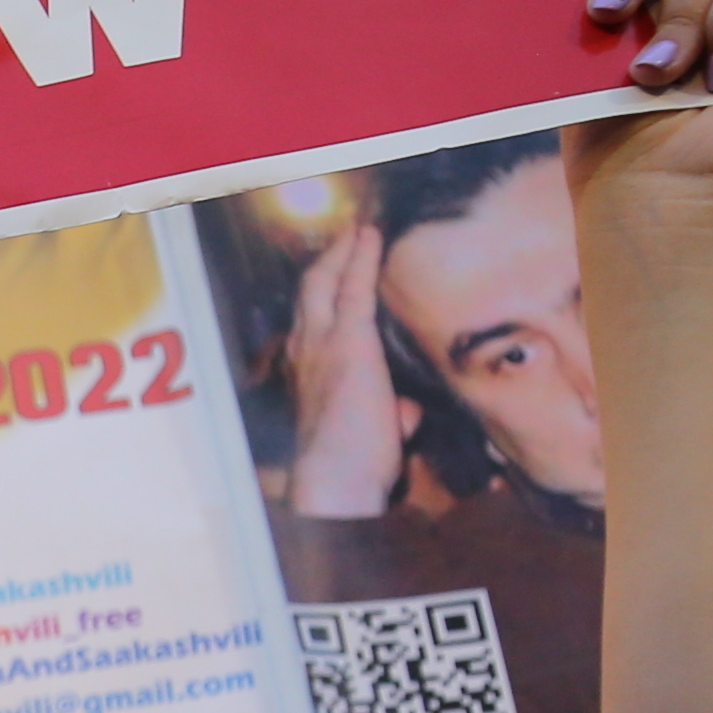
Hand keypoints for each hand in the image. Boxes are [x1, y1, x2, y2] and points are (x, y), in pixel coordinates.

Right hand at [281, 224, 407, 519]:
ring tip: (358, 230)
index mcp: (310, 374)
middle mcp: (305, 352)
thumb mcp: (374, 434)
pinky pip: (354, 288)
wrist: (335, 482)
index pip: (314, 323)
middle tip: (346, 237)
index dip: (325, 295)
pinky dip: (361, 258)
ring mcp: (323, 344)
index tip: (338, 274)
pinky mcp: (349, 342)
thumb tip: (406, 412)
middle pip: (310, 293)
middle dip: (327, 262)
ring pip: (325, 283)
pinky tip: (370, 236)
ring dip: (342, 253)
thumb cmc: (353, 468)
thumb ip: (389, 414)